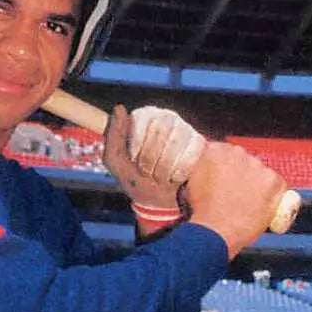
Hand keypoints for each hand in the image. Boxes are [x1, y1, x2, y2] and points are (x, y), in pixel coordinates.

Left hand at [101, 106, 180, 222]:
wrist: (160, 204)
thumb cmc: (136, 179)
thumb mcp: (116, 163)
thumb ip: (112, 138)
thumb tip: (119, 108)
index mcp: (143, 116)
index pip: (139, 124)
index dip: (136, 149)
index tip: (134, 162)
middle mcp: (165, 117)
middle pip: (159, 133)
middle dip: (149, 162)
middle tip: (148, 174)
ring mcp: (184, 128)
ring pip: (176, 142)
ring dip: (164, 169)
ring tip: (161, 178)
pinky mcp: (200, 143)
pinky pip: (191, 154)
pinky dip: (179, 173)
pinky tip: (175, 178)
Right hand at [185, 142, 286, 258]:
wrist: (215, 233)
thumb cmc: (203, 214)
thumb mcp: (191, 184)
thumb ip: (202, 170)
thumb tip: (207, 171)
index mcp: (214, 151)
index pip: (223, 152)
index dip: (224, 169)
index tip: (223, 179)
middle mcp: (237, 153)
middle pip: (243, 161)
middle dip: (241, 175)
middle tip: (233, 194)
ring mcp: (257, 166)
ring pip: (260, 172)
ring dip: (255, 185)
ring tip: (244, 205)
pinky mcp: (274, 181)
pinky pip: (278, 185)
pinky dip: (272, 195)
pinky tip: (258, 208)